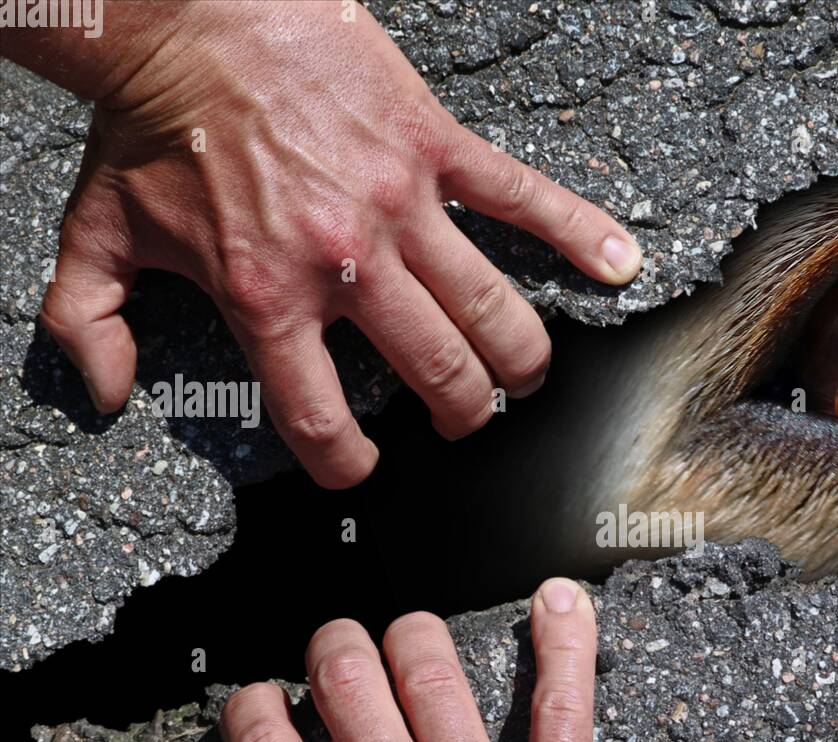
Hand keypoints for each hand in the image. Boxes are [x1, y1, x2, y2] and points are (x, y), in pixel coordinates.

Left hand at [35, 1, 641, 485]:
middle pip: (437, 375)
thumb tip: (104, 395)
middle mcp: (347, 263)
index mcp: (269, 294)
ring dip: (518, 362)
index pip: (323, 416)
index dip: (346, 463)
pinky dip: (579, 234)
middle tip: (461, 422)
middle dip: (458, 417)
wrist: (197, 12)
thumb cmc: (157, 124)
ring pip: (490, 311)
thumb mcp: (98, 231)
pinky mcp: (436, 150)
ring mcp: (402, 207)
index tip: (361, 470)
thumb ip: (87, 324)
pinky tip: (620, 265)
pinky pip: (522, 200)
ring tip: (522, 380)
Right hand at [111, 578, 634, 741]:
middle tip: (342, 652)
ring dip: (419, 638)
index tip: (265, 702)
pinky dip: (565, 643)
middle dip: (336, 649)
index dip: (257, 705)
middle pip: (348, 677)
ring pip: (436, 669)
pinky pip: (562, 703)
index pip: (265, 738)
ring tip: (418, 636)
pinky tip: (561, 600)